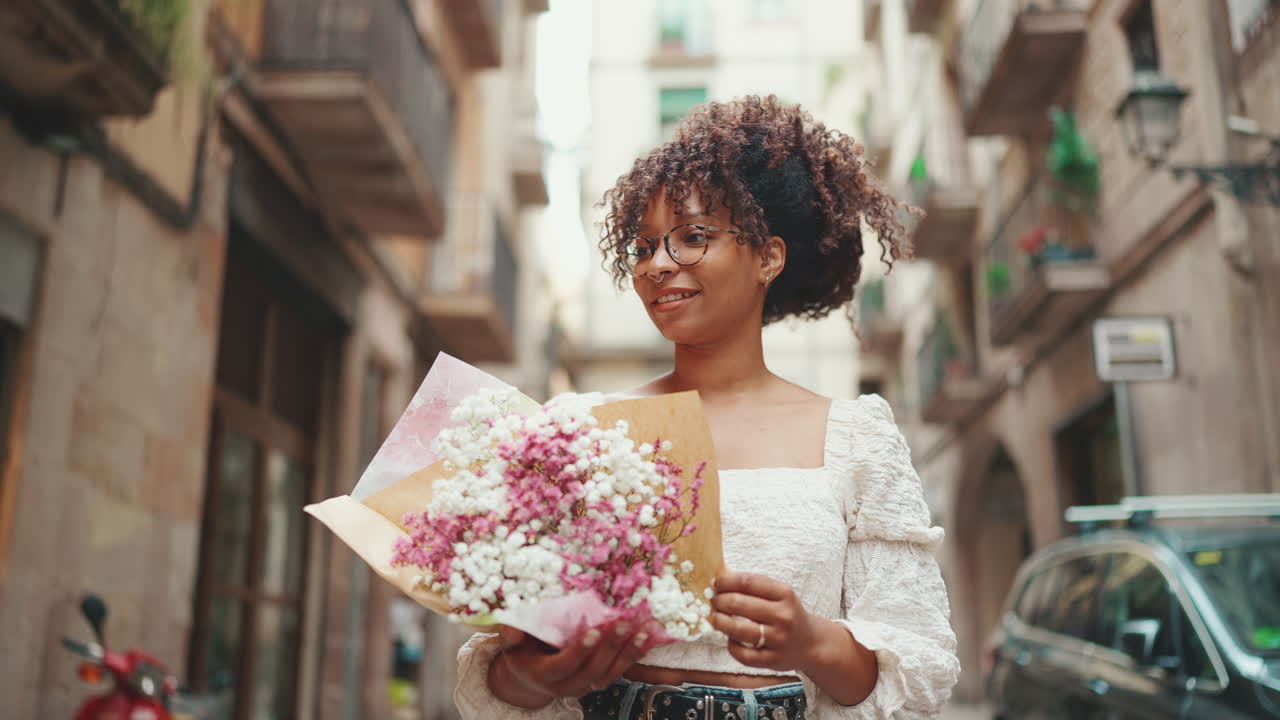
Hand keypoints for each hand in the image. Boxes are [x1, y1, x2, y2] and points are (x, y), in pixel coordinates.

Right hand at [491, 621, 652, 704]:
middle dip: (608, 650)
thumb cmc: (520, 648)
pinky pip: (616, 673)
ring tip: (640, 633)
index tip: (594, 631)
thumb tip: (513, 631)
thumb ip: (510, 632)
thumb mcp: (510, 639)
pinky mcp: (595, 682)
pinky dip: (631, 657)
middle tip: (622, 624)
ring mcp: (581, 686)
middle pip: (589, 673)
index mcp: (540, 674)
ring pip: (606, 677)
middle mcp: (562, 686)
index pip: (562, 666)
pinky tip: (644, 640)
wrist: (528, 673)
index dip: (578, 652)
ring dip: (625, 655)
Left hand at [710, 569, 828, 673]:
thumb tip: (720, 577)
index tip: (715, 582)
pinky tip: (731, 638)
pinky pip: (742, 654)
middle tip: (713, 601)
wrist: (811, 644)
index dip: (725, 581)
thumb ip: (753, 585)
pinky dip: (731, 645)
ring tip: (716, 618)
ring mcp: (778, 639)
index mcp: (784, 594)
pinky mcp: (772, 660)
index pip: (748, 582)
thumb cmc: (788, 614)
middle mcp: (783, 616)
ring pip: (737, 629)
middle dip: (719, 601)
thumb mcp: (779, 594)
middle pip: (739, 604)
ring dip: (719, 621)